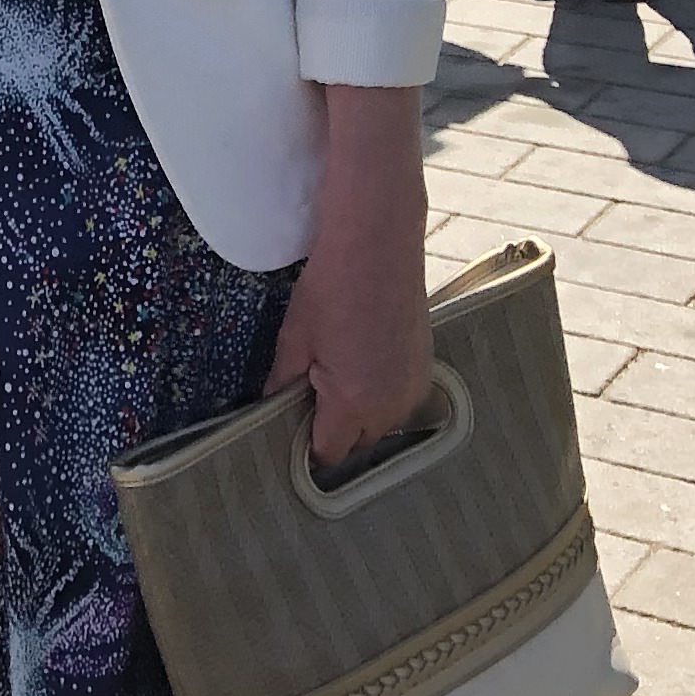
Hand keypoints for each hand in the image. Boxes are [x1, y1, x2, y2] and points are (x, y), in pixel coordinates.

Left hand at [266, 85, 432, 468]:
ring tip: (329, 382)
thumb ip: (283, 384)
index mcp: (355, 404)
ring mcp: (414, 386)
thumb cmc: (331, 287)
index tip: (285, 439)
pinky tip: (358, 366)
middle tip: (303, 406)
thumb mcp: (295, 338)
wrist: (378, 241)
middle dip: (331, 433)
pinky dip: (378, 393)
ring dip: (357, 415)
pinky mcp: (425, 366)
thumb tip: (269, 412)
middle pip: (356, 443)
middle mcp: (392, 405)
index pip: (327, 454)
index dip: (304, 450)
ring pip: (380, 423)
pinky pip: (398, 398)